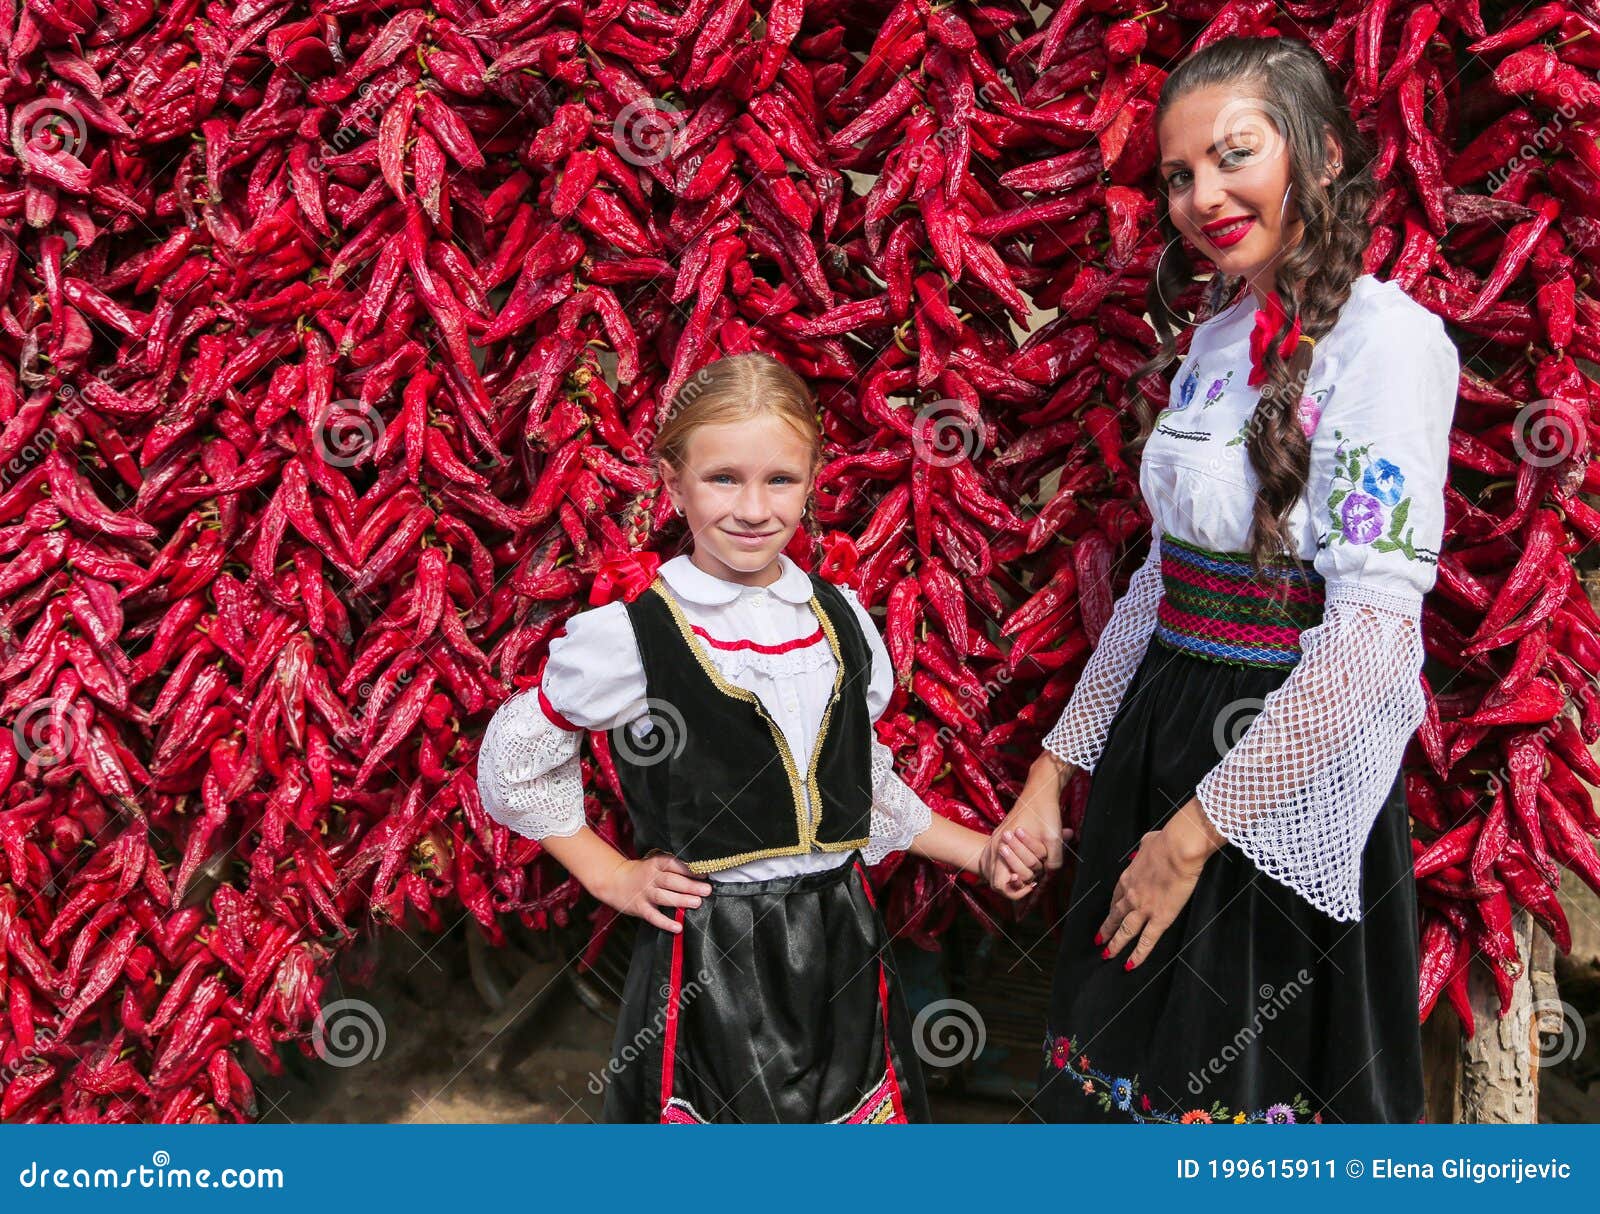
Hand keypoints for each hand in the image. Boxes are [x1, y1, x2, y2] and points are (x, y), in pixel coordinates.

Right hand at [595, 853, 712, 934]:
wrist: (615, 881)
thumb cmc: (642, 873)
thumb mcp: (655, 865)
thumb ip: (673, 869)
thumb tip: (700, 876)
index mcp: (656, 864)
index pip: (674, 864)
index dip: (689, 869)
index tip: (705, 874)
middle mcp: (650, 877)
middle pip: (671, 881)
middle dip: (690, 885)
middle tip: (706, 890)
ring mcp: (644, 893)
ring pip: (663, 897)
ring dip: (681, 900)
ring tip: (697, 903)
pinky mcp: (640, 908)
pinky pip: (653, 916)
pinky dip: (665, 922)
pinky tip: (677, 927)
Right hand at [982, 762, 1073, 897]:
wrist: (1039, 790)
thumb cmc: (1044, 812)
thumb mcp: (1053, 839)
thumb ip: (1053, 862)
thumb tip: (1049, 875)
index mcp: (1002, 846)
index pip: (999, 883)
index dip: (1015, 889)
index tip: (1032, 883)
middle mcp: (995, 845)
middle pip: (1001, 879)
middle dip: (1022, 877)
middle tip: (1036, 874)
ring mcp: (997, 840)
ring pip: (1003, 868)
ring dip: (1021, 868)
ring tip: (1036, 865)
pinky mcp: (1001, 837)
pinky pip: (1005, 859)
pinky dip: (1019, 862)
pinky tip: (1033, 859)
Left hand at [1097, 799, 1222, 969]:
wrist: (1177, 849)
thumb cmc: (1166, 842)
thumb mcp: (1147, 842)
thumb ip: (1144, 849)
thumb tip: (1145, 847)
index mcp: (1127, 877)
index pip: (1116, 897)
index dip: (1112, 908)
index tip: (1109, 915)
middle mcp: (1131, 895)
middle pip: (1115, 916)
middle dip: (1106, 929)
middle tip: (1099, 941)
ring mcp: (1143, 908)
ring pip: (1125, 931)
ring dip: (1115, 944)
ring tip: (1108, 955)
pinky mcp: (1160, 918)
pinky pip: (1146, 941)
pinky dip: (1138, 955)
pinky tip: (1130, 965)